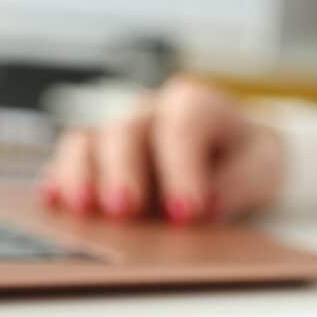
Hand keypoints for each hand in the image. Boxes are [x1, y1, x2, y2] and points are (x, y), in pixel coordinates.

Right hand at [39, 77, 283, 222]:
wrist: (236, 158)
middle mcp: (150, 112)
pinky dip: (59, 179)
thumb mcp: (263, 167)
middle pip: (127, 131)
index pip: (183, 127)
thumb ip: (240, 182)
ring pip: (88, 141)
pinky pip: (70, 161)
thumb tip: (210, 202)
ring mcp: (119, 133)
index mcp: (195, 104)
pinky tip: (53, 201)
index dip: (181, 169)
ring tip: (83, 208)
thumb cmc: (247, 159)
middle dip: (124, 172)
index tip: (186, 212)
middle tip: (125, 209)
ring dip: (81, 175)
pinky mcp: (98, 158)